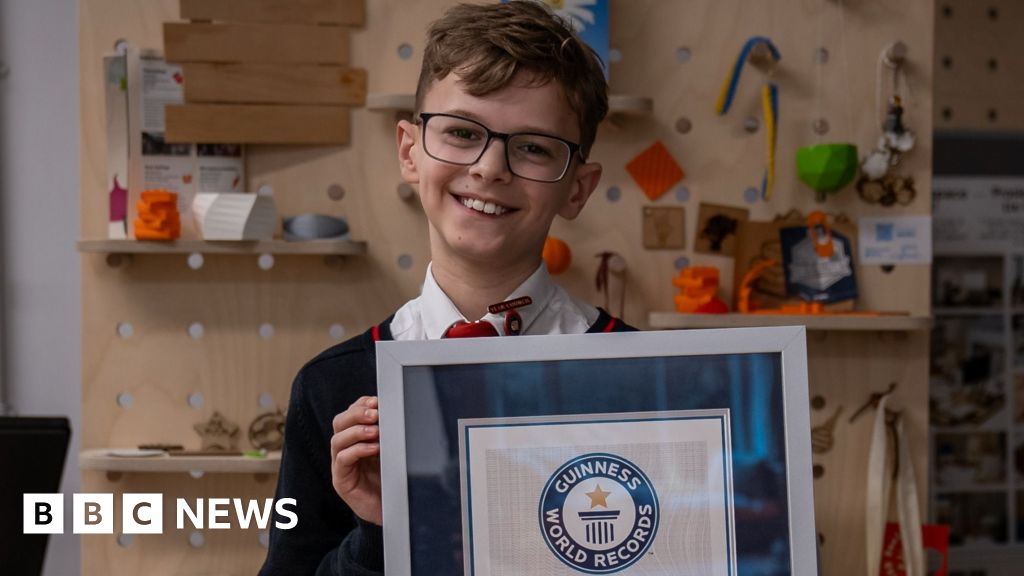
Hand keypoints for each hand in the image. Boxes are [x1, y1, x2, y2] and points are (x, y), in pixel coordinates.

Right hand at [331, 396, 381, 524]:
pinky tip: (374, 448)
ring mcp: (341, 465)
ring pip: (338, 439)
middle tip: (374, 413)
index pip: (351, 414)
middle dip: (356, 414)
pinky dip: (358, 450)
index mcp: (356, 438)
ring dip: (357, 431)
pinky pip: (343, 460)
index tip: (377, 400)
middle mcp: (345, 449)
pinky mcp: (341, 481)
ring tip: (375, 430)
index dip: (361, 404)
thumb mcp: (392, 451)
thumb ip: (390, 433)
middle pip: (339, 423)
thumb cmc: (392, 480)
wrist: (391, 511)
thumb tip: (398, 411)